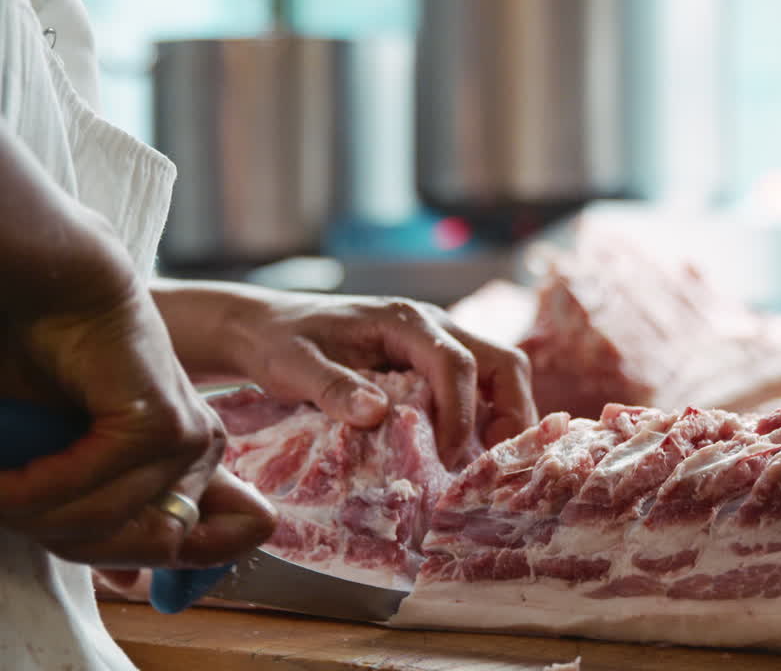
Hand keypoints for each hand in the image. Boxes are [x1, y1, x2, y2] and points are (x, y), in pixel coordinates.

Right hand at [0, 228, 274, 567]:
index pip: (200, 547)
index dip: (148, 569)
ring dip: (33, 514)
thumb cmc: (49, 363)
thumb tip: (136, 583)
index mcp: (188, 461)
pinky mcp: (162, 425)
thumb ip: (106, 512)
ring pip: (105, 527)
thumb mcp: (74, 457)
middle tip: (12, 500)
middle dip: (62, 537)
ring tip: (0, 483)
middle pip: (140, 551)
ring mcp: (187, 438)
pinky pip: (91, 494)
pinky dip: (32, 492)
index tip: (114, 570)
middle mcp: (199, 450)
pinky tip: (6, 475)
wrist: (52, 286)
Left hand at [165, 284, 537, 467]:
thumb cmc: (278, 343)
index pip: (456, 362)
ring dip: (505, 415)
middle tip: (499, 461)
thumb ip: (332, 386)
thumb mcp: (292, 365)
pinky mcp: (433, 362)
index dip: (461, 412)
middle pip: (502, 361)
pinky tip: (471, 453)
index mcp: (405, 321)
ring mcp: (438, 341)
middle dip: (512, 410)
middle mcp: (433, 326)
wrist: (265, 328)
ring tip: (491, 463)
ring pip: (500, 371)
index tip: (449, 456)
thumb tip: (376, 413)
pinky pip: (480, 385)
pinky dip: (487, 416)